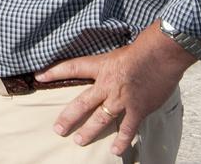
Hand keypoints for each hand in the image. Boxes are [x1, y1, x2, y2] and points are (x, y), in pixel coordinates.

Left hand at [37, 23, 198, 154]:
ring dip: (89, 132)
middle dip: (69, 117)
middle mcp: (106, 85)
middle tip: (58, 129)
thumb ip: (108, 64)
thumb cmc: (142, 49)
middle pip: (82, 103)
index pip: (71, 68)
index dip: (54, 72)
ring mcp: (121, 99)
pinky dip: (122, 141)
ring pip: (101, 119)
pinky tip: (115, 151)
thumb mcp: (117, 52)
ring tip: (79, 141)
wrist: (161, 55)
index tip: (39, 77)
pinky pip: (127, 129)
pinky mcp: (138, 109)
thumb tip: (105, 68)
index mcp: (100, 67)